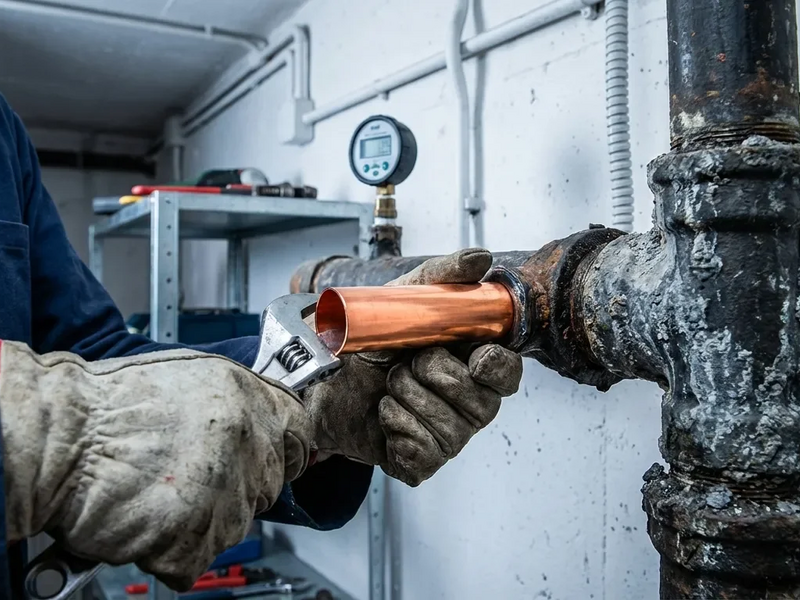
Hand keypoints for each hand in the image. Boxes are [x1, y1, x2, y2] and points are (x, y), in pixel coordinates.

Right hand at [0, 341, 310, 589]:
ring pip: (234, 524)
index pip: (298, 430)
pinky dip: (171, 550)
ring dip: (201, 521)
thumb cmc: (107, 408)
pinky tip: (147, 520)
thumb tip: (258, 421)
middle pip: (267, 483)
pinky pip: (197, 557)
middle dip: (236, 487)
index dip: (284, 446)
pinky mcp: (196, 537)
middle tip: (191, 478)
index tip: (275, 457)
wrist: (58, 440)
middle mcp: (246, 442)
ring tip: (158, 493)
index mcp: (246, 398)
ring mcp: (225, 491)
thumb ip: (235, 402)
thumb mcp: (188, 377)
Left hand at [304, 249, 522, 485]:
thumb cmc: (369, 342)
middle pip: (481, 402)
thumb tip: (480, 258)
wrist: (322, 377)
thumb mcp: (402, 300)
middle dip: (434, 375)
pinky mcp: (422, 461)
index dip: (497, 368)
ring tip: (390, 386)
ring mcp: (448, 436)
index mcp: (472, 364)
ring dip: (408, 398)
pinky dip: (396, 425)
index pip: (508, 373)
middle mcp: (469, 404)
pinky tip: (384, 413)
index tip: (476, 357)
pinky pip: (424, 451)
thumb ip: (443, 277)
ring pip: (450, 428)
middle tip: (406, 361)